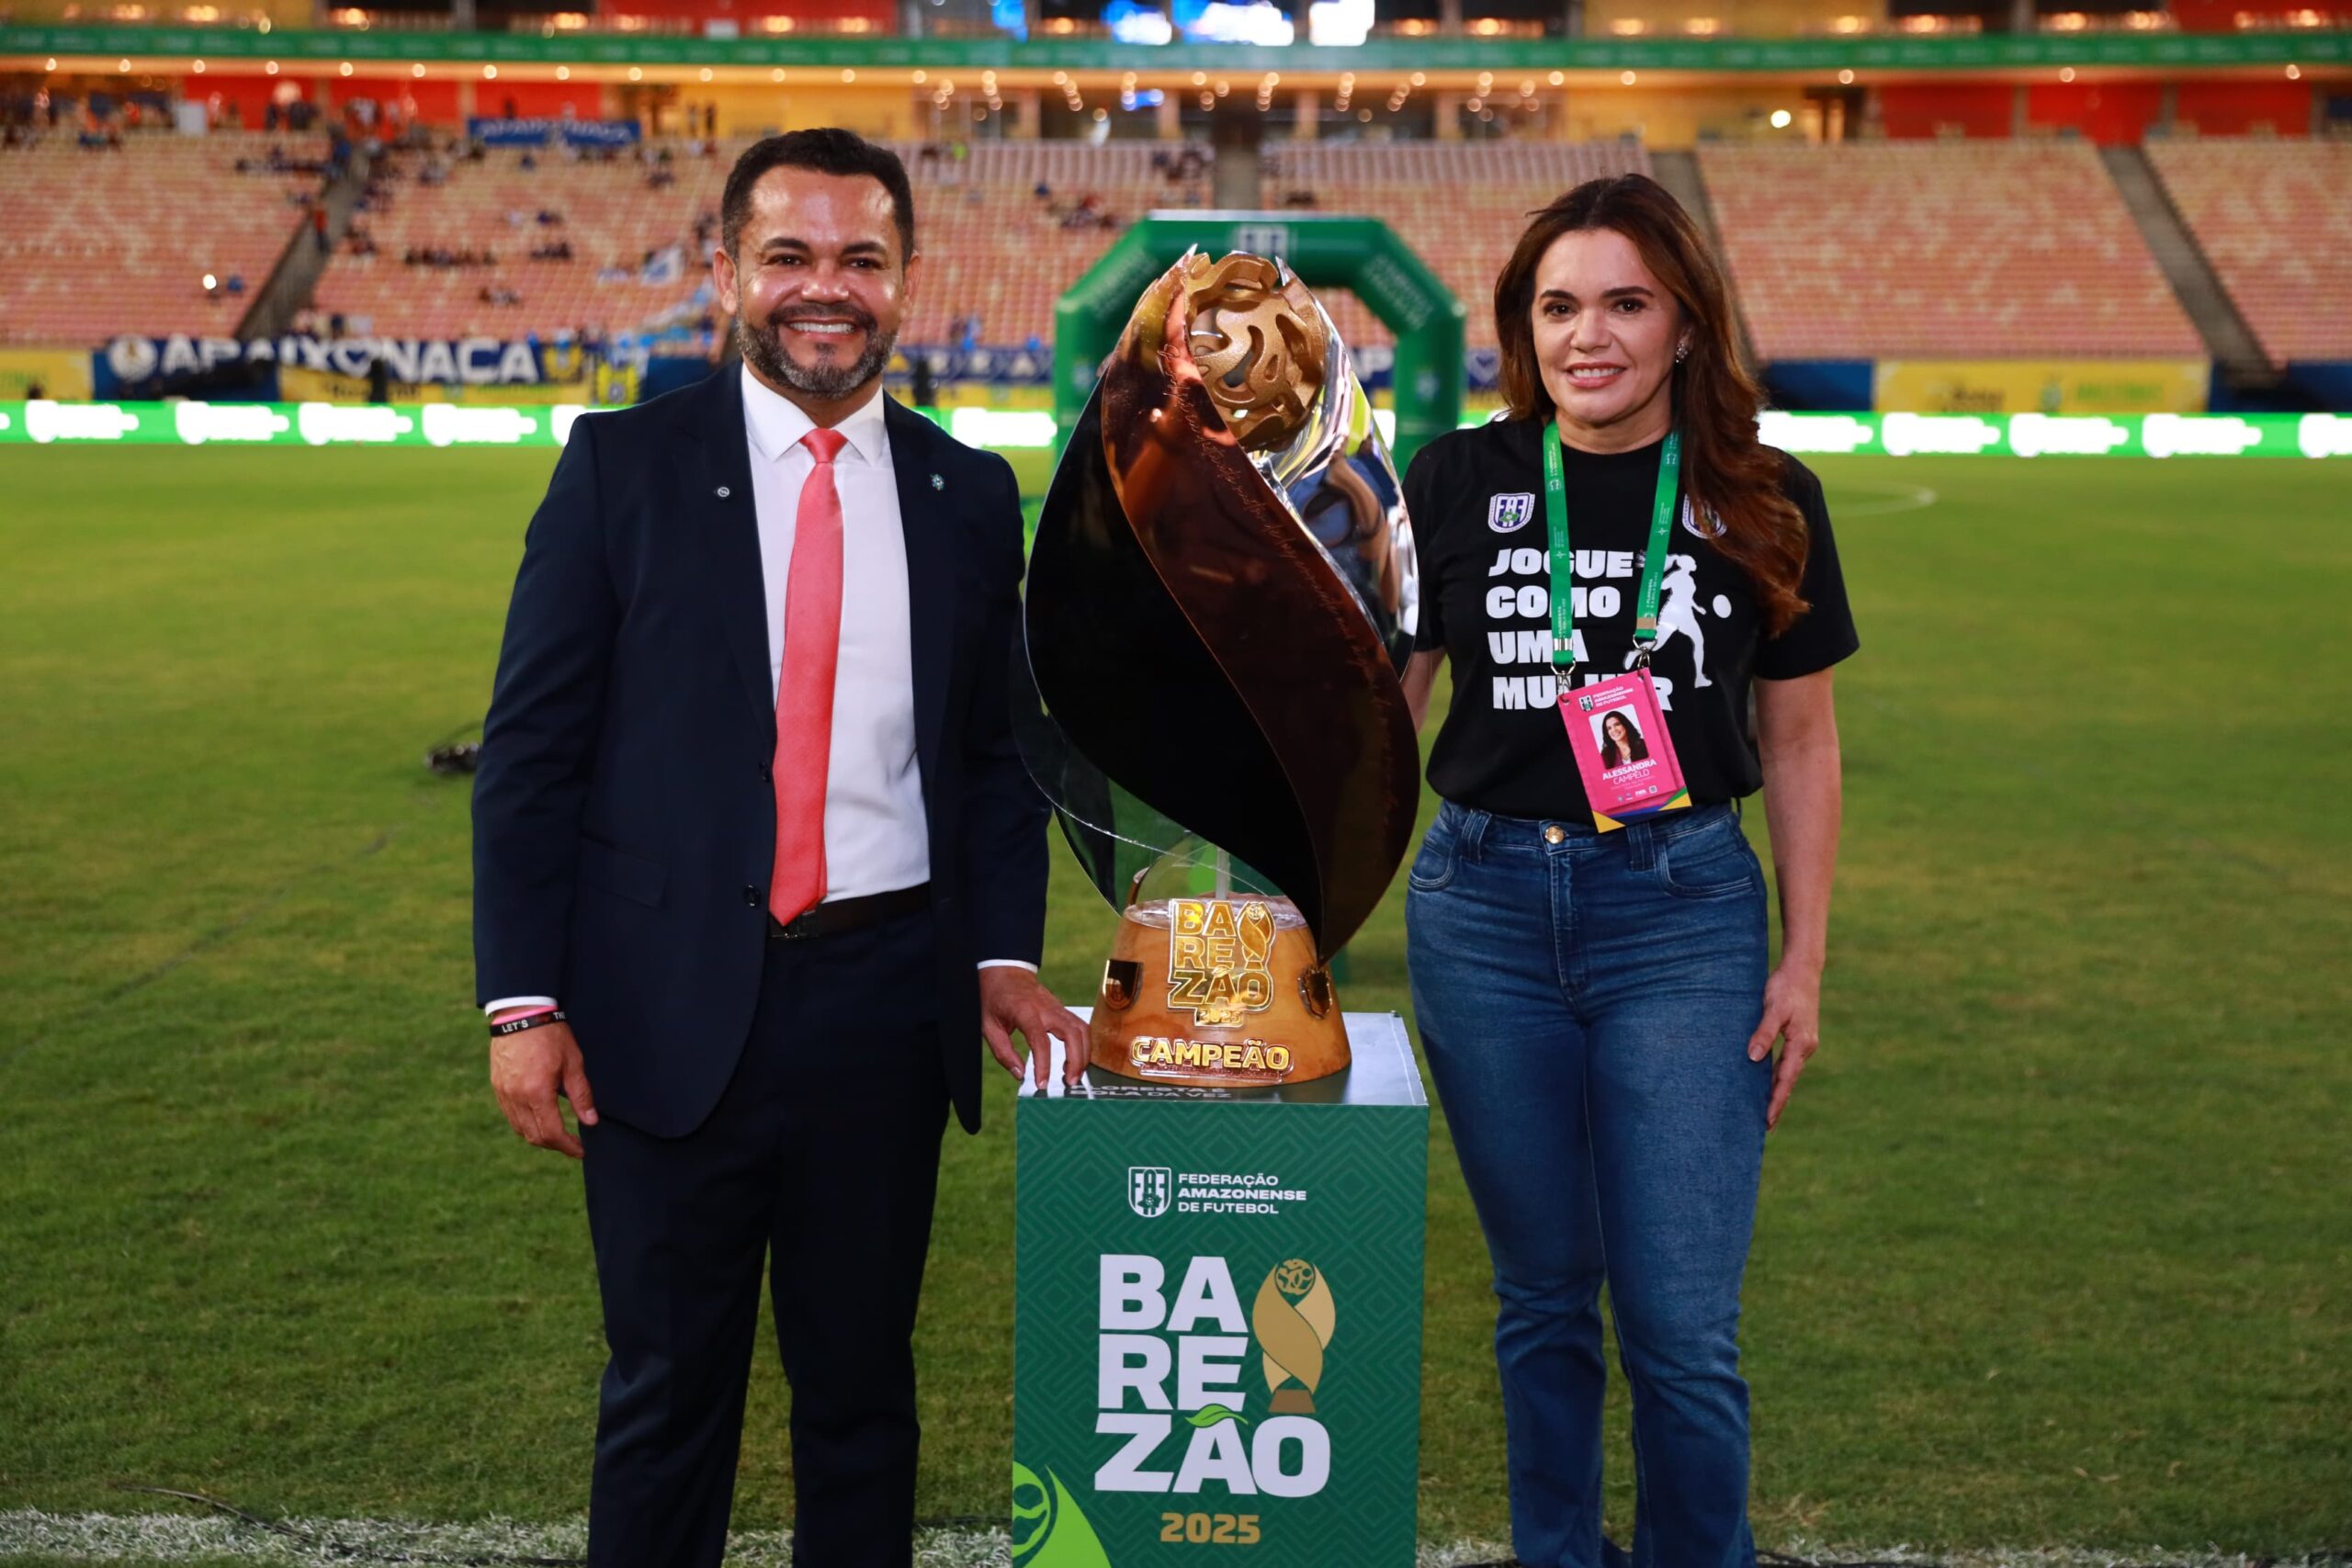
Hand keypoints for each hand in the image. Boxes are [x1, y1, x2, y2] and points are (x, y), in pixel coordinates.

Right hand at [490, 1018, 598, 1158]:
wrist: (521, 1013)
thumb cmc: (551, 1035)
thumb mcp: (573, 1063)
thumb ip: (581, 1095)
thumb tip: (590, 1122)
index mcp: (536, 1093)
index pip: (552, 1133)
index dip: (568, 1146)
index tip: (581, 1150)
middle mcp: (516, 1097)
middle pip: (534, 1136)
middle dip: (555, 1145)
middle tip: (572, 1144)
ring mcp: (503, 1093)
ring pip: (520, 1129)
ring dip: (539, 1136)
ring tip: (558, 1133)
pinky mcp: (497, 1086)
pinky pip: (510, 1115)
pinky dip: (525, 1123)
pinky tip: (539, 1118)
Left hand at [979, 967, 1090, 1091]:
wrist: (1005, 972)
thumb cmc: (994, 999)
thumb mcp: (988, 1025)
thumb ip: (1003, 1052)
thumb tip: (1020, 1074)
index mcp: (1025, 1012)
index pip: (1041, 1041)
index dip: (1043, 1065)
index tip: (1041, 1084)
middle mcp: (1047, 1008)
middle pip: (1073, 1034)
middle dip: (1076, 1061)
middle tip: (1070, 1083)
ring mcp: (1057, 1007)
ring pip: (1082, 1030)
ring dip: (1083, 1055)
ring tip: (1073, 1075)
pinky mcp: (1062, 1009)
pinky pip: (1080, 1027)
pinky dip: (1082, 1045)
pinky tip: (1073, 1060)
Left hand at [1745, 962, 1821, 1132]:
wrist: (1802, 969)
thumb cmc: (1786, 987)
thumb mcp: (1773, 1009)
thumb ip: (1764, 1033)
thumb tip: (1753, 1058)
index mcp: (1801, 1044)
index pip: (1785, 1080)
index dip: (1775, 1101)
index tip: (1767, 1121)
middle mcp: (1806, 1048)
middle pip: (1788, 1082)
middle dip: (1776, 1103)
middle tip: (1763, 1127)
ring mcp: (1804, 1043)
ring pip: (1787, 1074)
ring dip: (1777, 1091)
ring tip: (1764, 1112)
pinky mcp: (1799, 1037)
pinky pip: (1787, 1063)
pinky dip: (1778, 1076)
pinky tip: (1768, 1083)